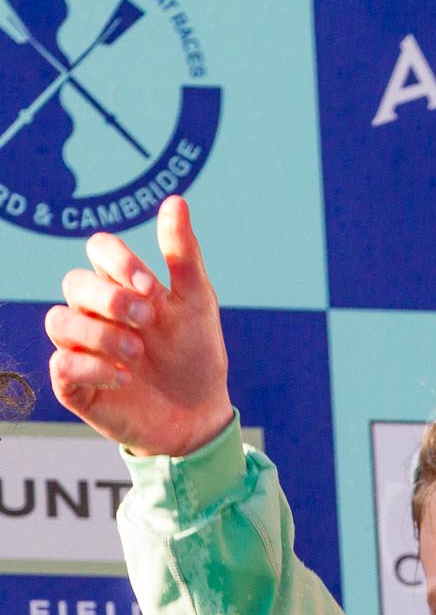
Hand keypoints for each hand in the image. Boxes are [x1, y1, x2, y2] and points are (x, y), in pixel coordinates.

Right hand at [44, 195, 233, 456]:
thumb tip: (175, 200)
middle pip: (74, 283)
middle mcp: (95, 312)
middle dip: (109, 298)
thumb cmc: (195, 354)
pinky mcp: (74, 383)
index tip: (150, 286)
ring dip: (99, 334)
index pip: (99, 249)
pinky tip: (126, 378)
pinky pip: (62, 365)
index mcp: (123, 285)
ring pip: (58, 321)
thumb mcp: (197, 303)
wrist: (199, 414)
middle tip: (146, 319)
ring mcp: (81, 346)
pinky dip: (93, 368)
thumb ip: (183, 255)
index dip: (118, 261)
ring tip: (137, 353)